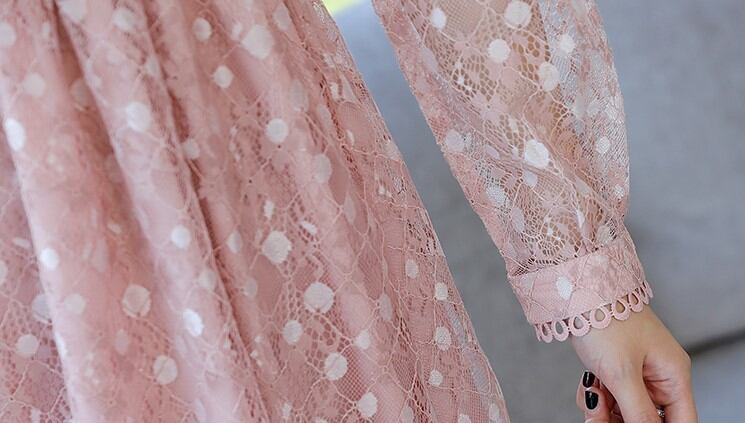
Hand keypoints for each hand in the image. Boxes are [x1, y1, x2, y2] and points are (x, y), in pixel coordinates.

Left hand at [571, 307, 696, 421]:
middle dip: (620, 420)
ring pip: (625, 410)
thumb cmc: (606, 321)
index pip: (681, 422)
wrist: (579, 290)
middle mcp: (659, 376)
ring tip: (592, 394)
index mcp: (673, 375)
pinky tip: (588, 384)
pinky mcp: (616, 368)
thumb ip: (639, 411)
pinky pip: (610, 396)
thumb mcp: (622, 373)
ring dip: (604, 410)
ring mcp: (637, 372)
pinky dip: (596, 396)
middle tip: (598, 417)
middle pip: (648, 419)